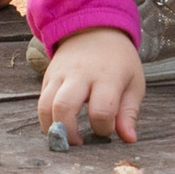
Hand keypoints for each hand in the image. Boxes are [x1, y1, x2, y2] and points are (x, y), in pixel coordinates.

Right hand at [36, 27, 144, 144]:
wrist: (94, 29)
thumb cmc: (119, 61)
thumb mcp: (133, 82)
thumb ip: (129, 112)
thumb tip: (128, 139)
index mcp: (107, 76)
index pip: (102, 110)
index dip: (104, 128)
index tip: (107, 129)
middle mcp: (80, 74)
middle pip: (64, 107)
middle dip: (69, 133)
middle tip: (78, 144)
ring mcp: (60, 74)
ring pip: (45, 105)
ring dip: (52, 128)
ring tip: (65, 138)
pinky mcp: (48, 76)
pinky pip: (41, 101)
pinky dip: (46, 119)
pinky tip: (59, 125)